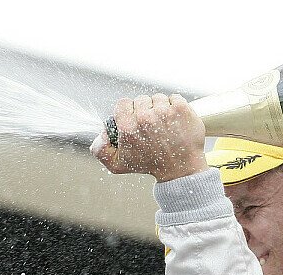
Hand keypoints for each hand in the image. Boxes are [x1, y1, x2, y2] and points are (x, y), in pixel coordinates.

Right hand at [90, 93, 207, 181]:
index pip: (123, 103)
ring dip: (160, 108)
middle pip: (141, 100)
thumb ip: (101, 151)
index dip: (128, 110)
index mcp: (128, 127)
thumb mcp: (119, 165)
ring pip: (157, 98)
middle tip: (152, 127)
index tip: (135, 119)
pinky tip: (175, 121)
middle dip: (145, 110)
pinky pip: (174, 97)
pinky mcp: (181, 109)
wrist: (180, 169)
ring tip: (164, 125)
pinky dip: (175, 106)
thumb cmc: (151, 165)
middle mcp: (145, 117)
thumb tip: (101, 134)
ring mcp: (164, 111)